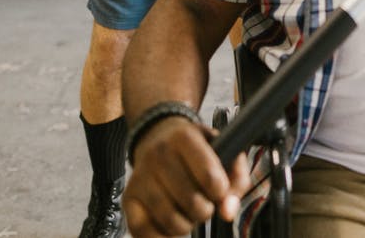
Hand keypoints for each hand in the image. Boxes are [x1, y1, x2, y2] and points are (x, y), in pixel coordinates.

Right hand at [123, 117, 251, 237]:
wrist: (157, 137)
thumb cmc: (196, 149)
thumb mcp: (224, 149)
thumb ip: (236, 179)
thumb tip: (228, 211)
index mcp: (184, 138)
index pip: (210, 178)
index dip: (220, 192)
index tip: (218, 190)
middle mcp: (158, 155)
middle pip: (193, 203)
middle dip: (205, 210)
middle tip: (203, 201)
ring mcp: (140, 177)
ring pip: (171, 221)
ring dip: (186, 224)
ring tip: (187, 211)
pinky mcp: (128, 198)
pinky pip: (143, 231)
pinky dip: (162, 236)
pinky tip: (170, 225)